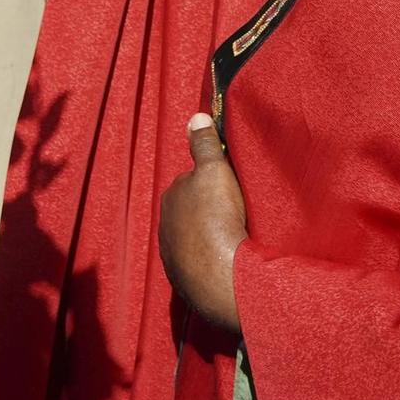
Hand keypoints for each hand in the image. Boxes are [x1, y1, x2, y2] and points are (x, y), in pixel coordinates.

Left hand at [158, 113, 247, 331]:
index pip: (190, 181)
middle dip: (207, 210)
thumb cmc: (218, 218)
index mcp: (171, 198)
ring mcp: (173, 256)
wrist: (223, 275)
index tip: (230, 186)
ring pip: (193, 239)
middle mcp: (165, 227)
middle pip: (190, 211)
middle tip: (235, 212)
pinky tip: (228, 260)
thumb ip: (204, 144)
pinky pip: (199, 264)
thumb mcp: (215, 171)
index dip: (211, 181)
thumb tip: (195, 117)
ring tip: (234, 238)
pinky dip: (210, 261)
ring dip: (209, 238)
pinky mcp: (185, 281)